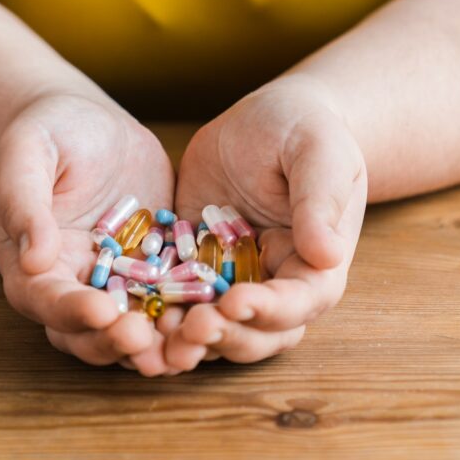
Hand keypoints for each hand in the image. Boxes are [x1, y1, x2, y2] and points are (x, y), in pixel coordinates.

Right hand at [0, 92, 177, 375]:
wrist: (90, 124)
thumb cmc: (48, 132)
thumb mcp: (26, 154)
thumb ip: (23, 203)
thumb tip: (34, 259)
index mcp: (33, 267)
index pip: (47, 301)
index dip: (73, 313)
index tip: (103, 313)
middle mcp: (76, 286)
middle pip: (91, 333)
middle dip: (118, 343)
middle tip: (149, 343)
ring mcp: (121, 282)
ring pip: (137, 327)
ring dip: (161, 345)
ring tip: (189, 349)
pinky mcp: (160, 268)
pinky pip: (177, 297)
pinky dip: (194, 312)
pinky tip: (220, 314)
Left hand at [166, 76, 366, 368]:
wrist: (266, 118)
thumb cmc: (304, 129)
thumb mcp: (319, 153)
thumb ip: (320, 201)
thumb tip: (328, 254)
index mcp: (315, 263)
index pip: (300, 303)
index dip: (270, 310)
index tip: (235, 301)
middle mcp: (275, 282)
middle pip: (258, 334)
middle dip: (225, 337)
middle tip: (191, 327)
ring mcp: (232, 279)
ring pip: (215, 328)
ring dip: (189, 341)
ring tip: (158, 336)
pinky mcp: (193, 265)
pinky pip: (175, 299)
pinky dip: (157, 312)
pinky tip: (131, 312)